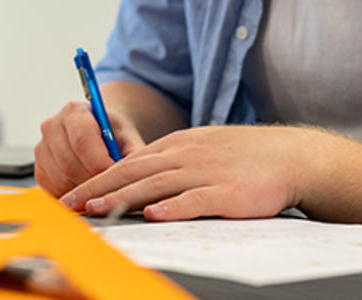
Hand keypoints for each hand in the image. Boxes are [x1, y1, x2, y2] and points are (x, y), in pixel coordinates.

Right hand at [35, 101, 144, 196]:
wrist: (98, 132)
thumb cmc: (113, 133)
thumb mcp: (128, 137)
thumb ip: (133, 153)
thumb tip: (138, 175)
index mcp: (74, 111)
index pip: (82, 140)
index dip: (100, 163)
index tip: (116, 176)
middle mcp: (52, 126)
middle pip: (69, 163)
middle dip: (93, 181)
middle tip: (111, 189)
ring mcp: (42, 148)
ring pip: (60, 179)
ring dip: (83, 191)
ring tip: (102, 189)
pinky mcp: (39, 168)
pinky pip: (53, 189)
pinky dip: (72, 196)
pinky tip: (87, 192)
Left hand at [58, 125, 315, 220]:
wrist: (291, 156)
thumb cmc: (244, 157)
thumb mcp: (200, 149)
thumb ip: (168, 162)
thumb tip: (136, 179)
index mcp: (176, 145)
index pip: (126, 161)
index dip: (97, 178)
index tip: (73, 195)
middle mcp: (184, 155)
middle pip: (132, 171)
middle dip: (97, 189)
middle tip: (70, 205)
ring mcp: (205, 172)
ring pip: (155, 185)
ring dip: (123, 198)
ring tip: (98, 210)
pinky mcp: (227, 192)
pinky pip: (195, 200)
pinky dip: (172, 207)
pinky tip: (153, 215)